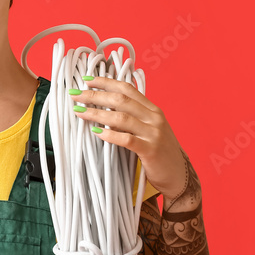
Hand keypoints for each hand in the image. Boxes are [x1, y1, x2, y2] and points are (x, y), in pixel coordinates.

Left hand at [69, 76, 187, 201]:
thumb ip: (133, 117)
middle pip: (121, 100)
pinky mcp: (150, 150)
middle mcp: (154, 117)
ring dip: (97, 113)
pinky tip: (96, 132)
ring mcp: (153, 133)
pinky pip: (127, 139)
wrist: (179, 175)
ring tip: (80, 112)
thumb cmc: (160, 152)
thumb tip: (104, 108)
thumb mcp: (149, 129)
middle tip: (76, 95)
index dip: (106, 82)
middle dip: (95, 95)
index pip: (127, 88)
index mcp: (152, 109)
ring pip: (121, 118)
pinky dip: (110, 134)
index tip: (87, 79)